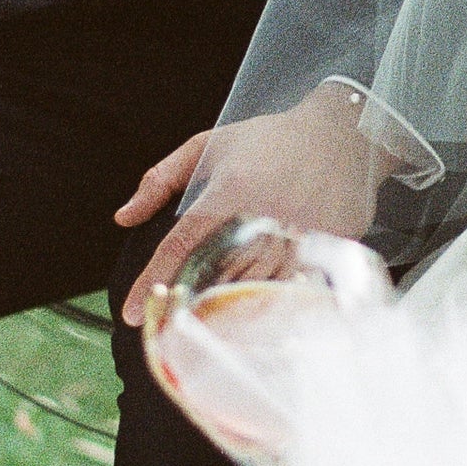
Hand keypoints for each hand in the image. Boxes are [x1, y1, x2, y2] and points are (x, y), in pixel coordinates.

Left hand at [116, 92, 387, 320]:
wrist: (343, 131)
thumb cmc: (268, 139)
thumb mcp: (208, 145)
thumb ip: (160, 179)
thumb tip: (123, 217)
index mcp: (230, 190)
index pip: (182, 244)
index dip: (153, 279)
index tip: (130, 313)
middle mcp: (265, 214)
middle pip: (220, 275)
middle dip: (192, 306)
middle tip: (171, 330)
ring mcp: (301, 232)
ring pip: (258, 287)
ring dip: (231, 313)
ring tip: (210, 333)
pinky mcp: (332, 244)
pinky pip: (296, 288)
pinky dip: (275, 305)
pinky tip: (259, 319)